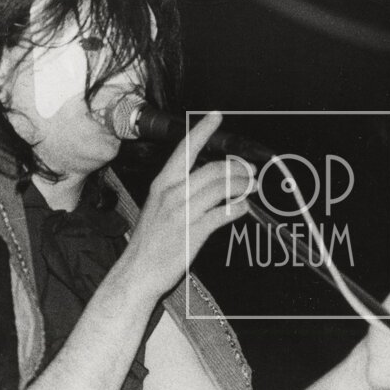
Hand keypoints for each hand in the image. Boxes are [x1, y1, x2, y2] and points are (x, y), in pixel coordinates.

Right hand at [114, 111, 253, 299]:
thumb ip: (179, 193)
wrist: (136, 272)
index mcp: (162, 184)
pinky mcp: (194, 231)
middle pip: (213, 169)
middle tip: (251, 172)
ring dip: (243, 186)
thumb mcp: (158, 208)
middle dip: (238, 168)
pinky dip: (238, 209)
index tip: (217, 117)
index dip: (203, 130)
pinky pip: (224, 213)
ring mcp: (183, 212)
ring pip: (222, 187)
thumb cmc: (148, 243)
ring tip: (252, 188)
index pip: (185, 149)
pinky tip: (243, 209)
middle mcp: (171, 193)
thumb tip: (207, 183)